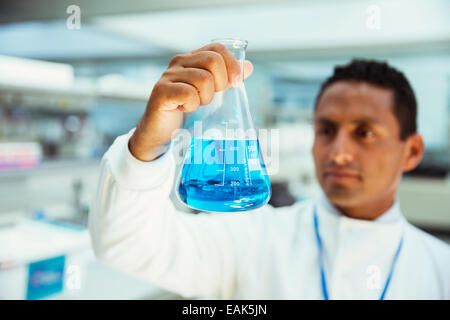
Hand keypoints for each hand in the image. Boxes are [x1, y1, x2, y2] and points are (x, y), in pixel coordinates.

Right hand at [129, 42, 253, 160]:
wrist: (162, 133)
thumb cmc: (186, 110)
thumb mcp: (211, 93)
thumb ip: (227, 79)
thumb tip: (248, 66)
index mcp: (192, 59)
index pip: (217, 48)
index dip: (232, 64)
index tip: (237, 83)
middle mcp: (179, 63)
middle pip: (213, 60)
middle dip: (220, 83)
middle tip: (212, 97)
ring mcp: (168, 76)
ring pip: (203, 79)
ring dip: (205, 98)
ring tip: (196, 104)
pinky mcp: (161, 92)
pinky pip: (189, 94)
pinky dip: (192, 106)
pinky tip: (184, 109)